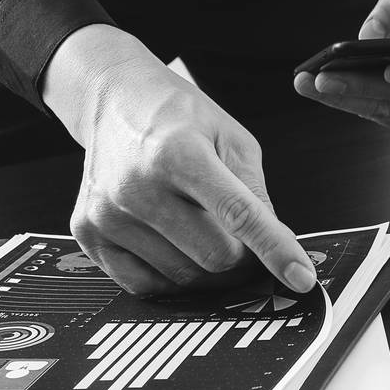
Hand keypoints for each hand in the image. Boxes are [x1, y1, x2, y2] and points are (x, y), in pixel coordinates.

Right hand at [43, 24, 316, 296]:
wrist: (116, 103)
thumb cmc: (179, 118)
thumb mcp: (233, 139)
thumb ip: (255, 193)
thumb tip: (275, 246)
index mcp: (180, 154)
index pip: (238, 215)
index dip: (275, 250)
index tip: (301, 278)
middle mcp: (137, 187)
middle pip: (214, 257)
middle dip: (241, 254)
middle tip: (241, 235)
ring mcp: (107, 214)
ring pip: (183, 276)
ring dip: (205, 264)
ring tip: (201, 226)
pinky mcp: (87, 233)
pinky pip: (143, 285)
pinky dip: (171, 275)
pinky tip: (175, 244)